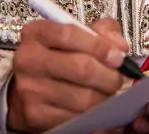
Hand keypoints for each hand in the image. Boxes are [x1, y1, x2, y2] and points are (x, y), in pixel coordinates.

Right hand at [7, 18, 128, 132]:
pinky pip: (77, 116)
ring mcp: (31, 88)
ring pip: (83, 97)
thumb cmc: (56, 57)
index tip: (118, 56)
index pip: (70, 35)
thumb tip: (120, 47)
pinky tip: (94, 104)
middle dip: (109, 75)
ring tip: (108, 91)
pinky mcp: (36, 114)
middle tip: (118, 77)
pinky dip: (93, 113)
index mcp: (37, 33)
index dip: (100, 46)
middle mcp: (29, 59)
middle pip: (81, 68)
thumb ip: (101, 32)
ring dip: (104, 96)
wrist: (28, 87)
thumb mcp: (75, 35)